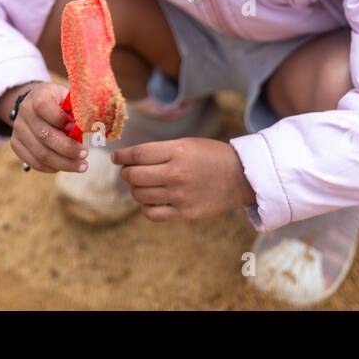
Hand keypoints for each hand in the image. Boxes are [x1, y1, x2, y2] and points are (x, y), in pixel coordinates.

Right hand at [9, 83, 87, 173]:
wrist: (36, 104)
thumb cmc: (60, 102)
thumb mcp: (70, 98)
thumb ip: (80, 109)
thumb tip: (90, 126)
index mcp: (38, 95)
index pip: (44, 107)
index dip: (60, 119)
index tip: (77, 128)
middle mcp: (25, 111)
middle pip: (44, 136)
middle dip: (68, 148)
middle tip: (85, 154)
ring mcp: (18, 129)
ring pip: (40, 153)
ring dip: (63, 163)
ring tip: (81, 166)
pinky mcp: (16, 144)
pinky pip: (33, 162)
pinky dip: (51, 167)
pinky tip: (66, 166)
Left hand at [111, 137, 253, 221]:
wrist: (241, 176)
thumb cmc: (211, 156)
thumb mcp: (186, 144)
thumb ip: (160, 151)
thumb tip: (130, 159)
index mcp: (177, 151)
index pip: (138, 154)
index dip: (122, 156)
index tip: (117, 157)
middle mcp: (177, 174)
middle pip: (134, 176)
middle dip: (126, 173)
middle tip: (128, 171)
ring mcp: (181, 196)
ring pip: (141, 195)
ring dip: (136, 189)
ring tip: (143, 185)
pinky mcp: (185, 213)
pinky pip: (153, 214)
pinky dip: (146, 207)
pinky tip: (152, 199)